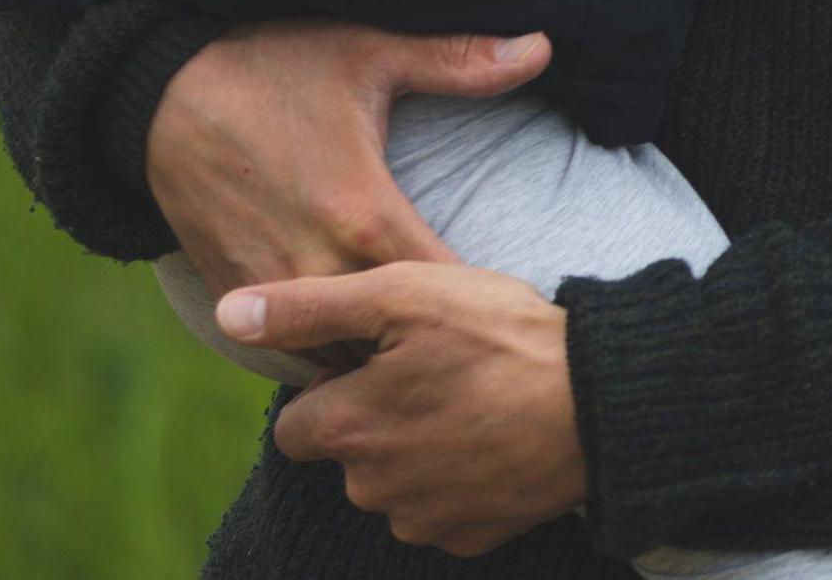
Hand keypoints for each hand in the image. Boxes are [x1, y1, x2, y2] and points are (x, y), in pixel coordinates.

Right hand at [146, 19, 550, 337]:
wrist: (157, 92)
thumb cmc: (271, 68)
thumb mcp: (368, 53)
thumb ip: (459, 61)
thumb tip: (543, 45)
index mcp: (363, 214)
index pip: (443, 290)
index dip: (477, 303)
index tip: (507, 306)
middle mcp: (315, 265)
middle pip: (392, 341)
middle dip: (430, 342)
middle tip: (467, 335)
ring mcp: (268, 291)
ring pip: (336, 358)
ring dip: (372, 356)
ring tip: (413, 347)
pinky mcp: (230, 298)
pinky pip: (287, 352)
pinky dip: (321, 351)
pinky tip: (353, 340)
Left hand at [230, 263, 587, 555]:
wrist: (603, 402)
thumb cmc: (503, 338)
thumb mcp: (403, 294)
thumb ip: (309, 307)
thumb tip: (228, 313)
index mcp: (346, 430)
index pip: (297, 425)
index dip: (335, 388)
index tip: (383, 363)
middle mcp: (371, 489)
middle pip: (348, 455)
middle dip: (377, 421)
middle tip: (436, 375)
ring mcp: (422, 520)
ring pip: (394, 485)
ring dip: (417, 452)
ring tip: (472, 404)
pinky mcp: (471, 537)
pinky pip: (442, 510)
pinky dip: (459, 481)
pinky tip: (493, 440)